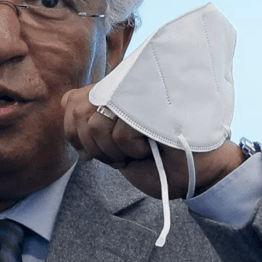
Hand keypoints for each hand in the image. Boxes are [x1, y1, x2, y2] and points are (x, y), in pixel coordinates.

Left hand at [62, 84, 246, 199]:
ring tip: (136, 152)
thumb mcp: (113, 147)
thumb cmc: (157, 163)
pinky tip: (150, 148)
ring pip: (96, 124)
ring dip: (113, 151)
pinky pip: (120, 133)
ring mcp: (138, 93)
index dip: (72, 131)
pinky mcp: (151, 104)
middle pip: (78, 111)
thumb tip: (68, 110)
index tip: (90, 153)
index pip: (69, 100)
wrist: (193, 174)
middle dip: (92, 145)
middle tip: (116, 156)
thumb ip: (91, 127)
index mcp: (114, 95)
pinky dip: (132, 150)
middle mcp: (124, 87)